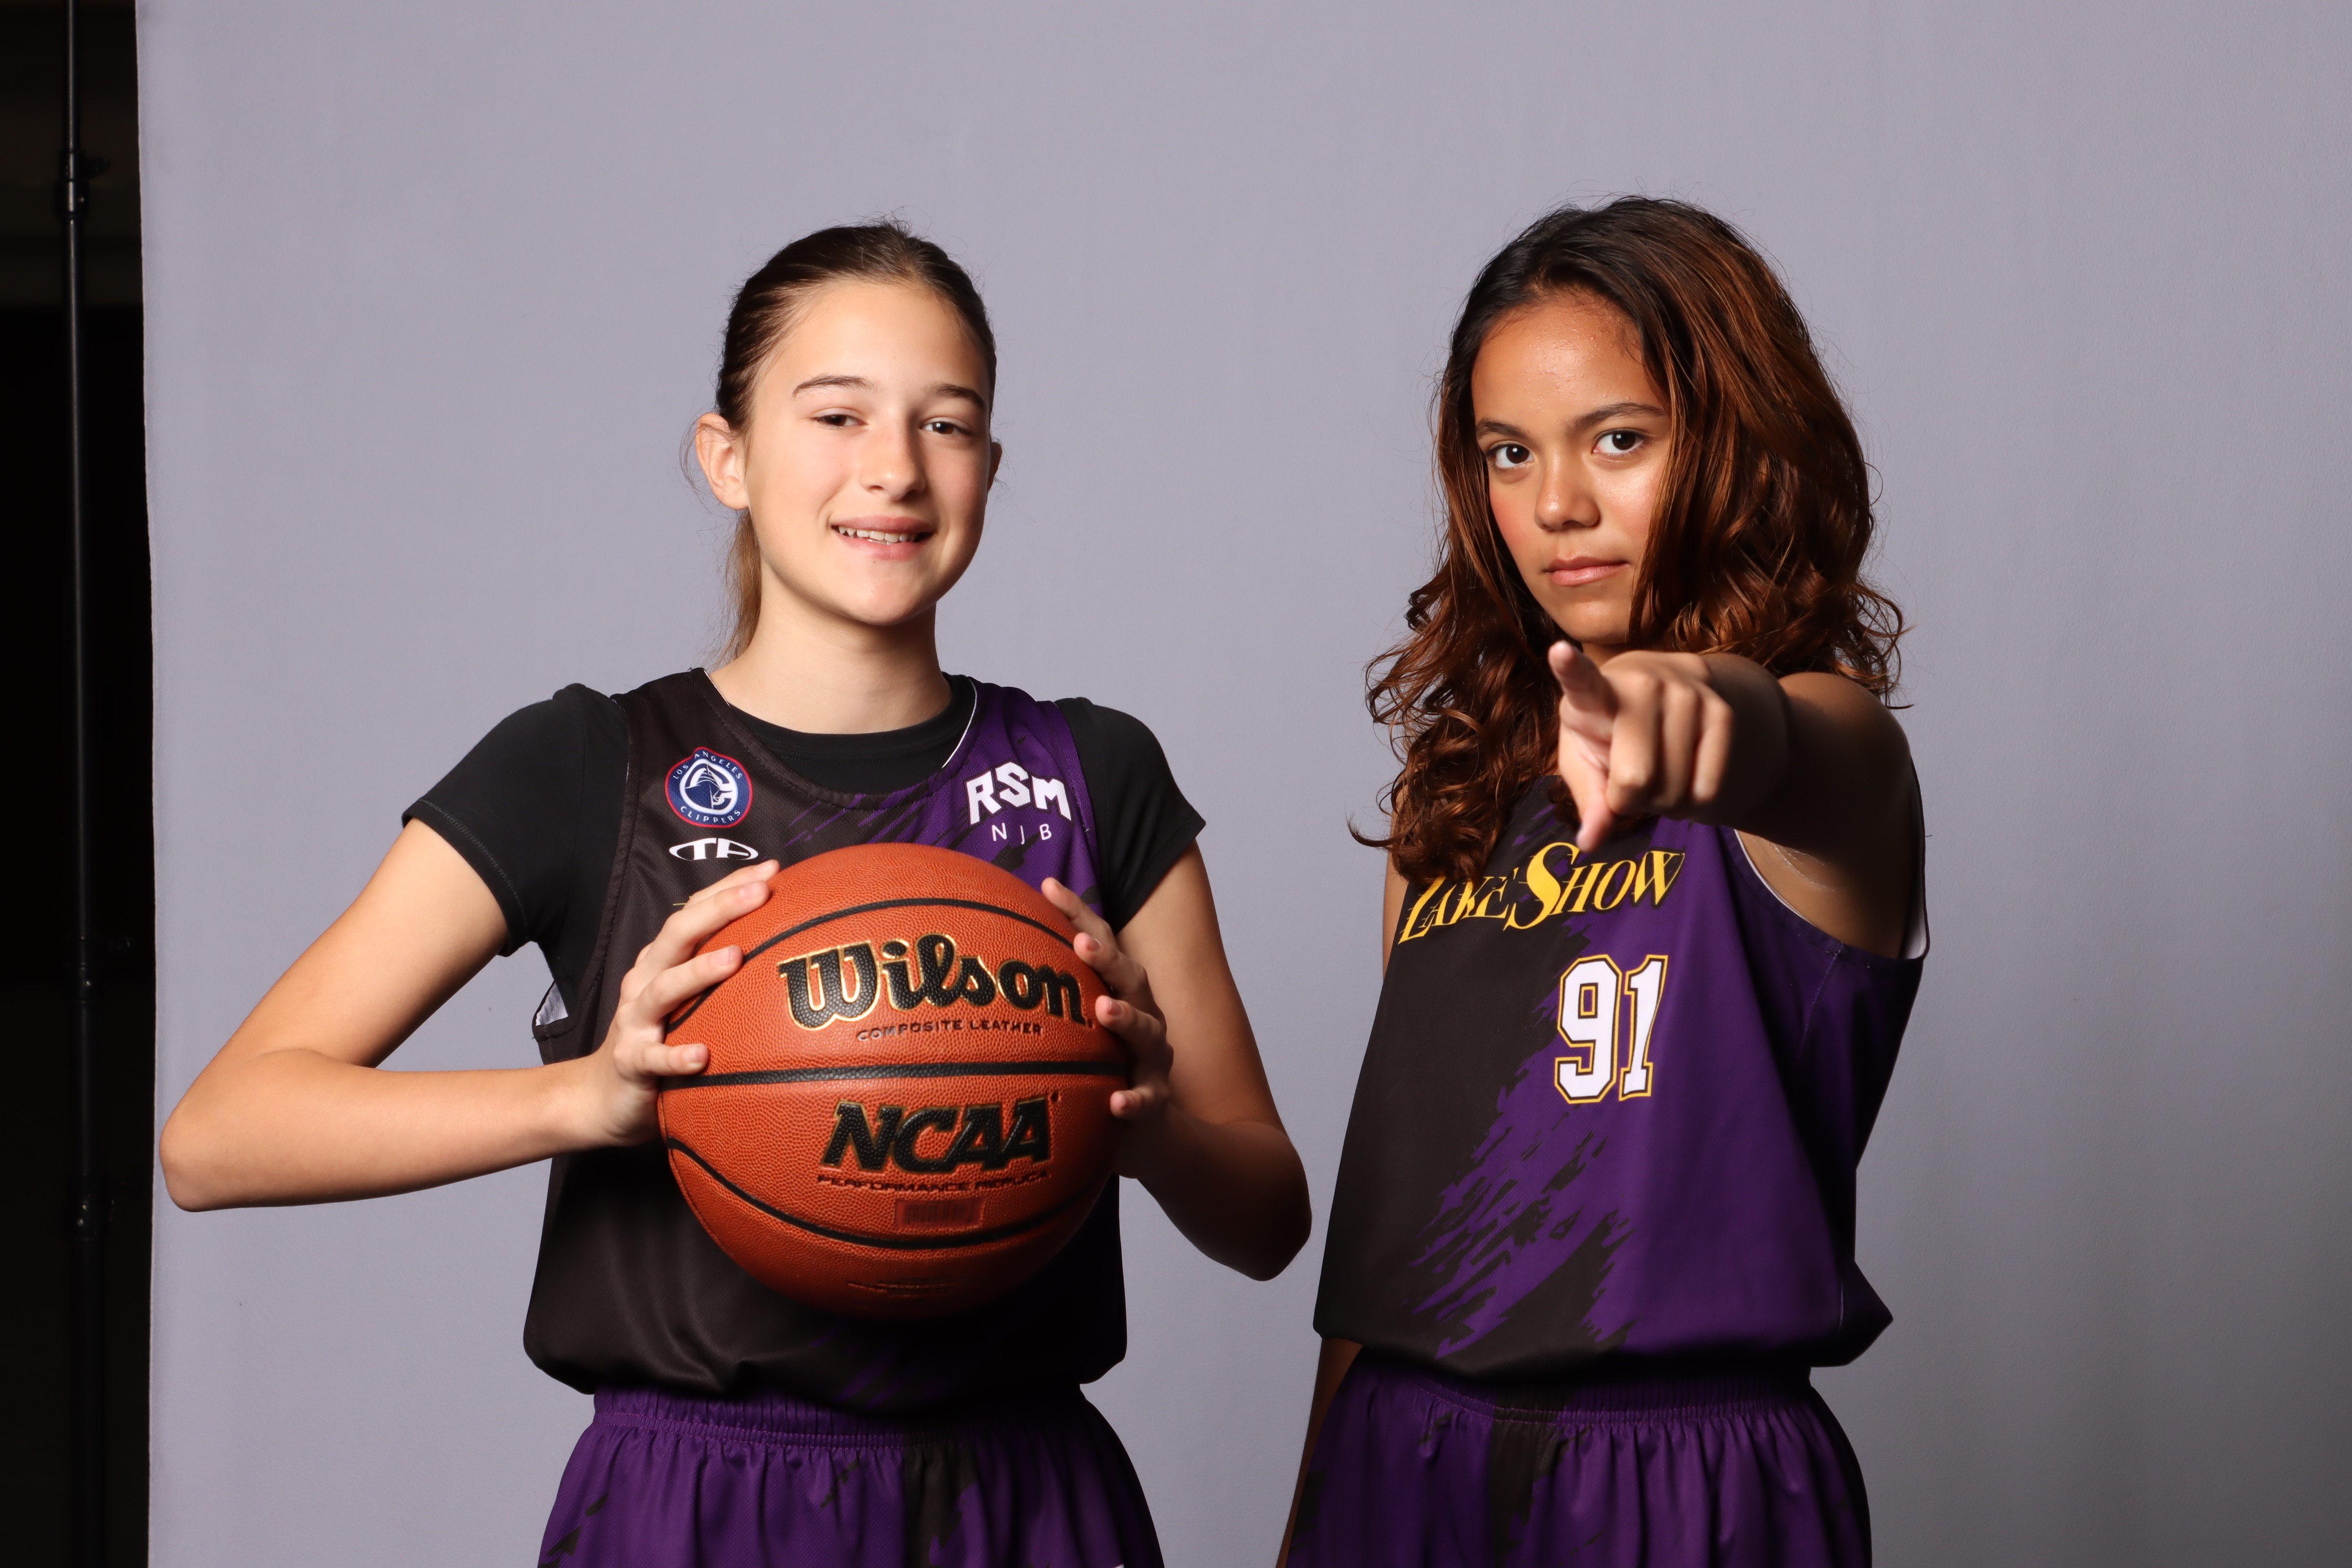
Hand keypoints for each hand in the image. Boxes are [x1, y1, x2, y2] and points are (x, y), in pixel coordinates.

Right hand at [573, 858, 776, 1145]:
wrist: (604, 1097)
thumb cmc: (661, 1038)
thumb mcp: (688, 999)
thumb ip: (721, 968)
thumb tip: (783, 944)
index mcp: (662, 960)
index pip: (693, 911)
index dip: (729, 887)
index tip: (773, 870)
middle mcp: (646, 981)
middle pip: (677, 935)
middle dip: (719, 909)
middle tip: (761, 893)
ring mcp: (635, 1021)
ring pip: (663, 989)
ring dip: (698, 971)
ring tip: (735, 957)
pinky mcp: (631, 1062)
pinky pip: (654, 1058)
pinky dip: (676, 1056)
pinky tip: (701, 1056)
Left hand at [1042, 877, 1174, 1177]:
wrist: (1150, 1133)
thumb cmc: (1101, 1067)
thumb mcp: (1075, 1030)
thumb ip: (1041, 1000)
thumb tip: (974, 965)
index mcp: (1119, 992)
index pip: (1101, 943)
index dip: (1077, 913)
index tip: (1048, 886)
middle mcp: (1142, 1015)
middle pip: (1130, 977)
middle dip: (1107, 959)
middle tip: (1081, 944)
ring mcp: (1152, 1057)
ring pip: (1148, 1031)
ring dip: (1127, 1019)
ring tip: (1104, 1011)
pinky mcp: (1156, 1098)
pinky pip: (1149, 1099)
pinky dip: (1136, 1099)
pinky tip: (1117, 1103)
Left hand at [1549, 641, 1736, 852]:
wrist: (1674, 698)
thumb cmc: (1610, 734)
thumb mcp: (1587, 760)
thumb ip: (1587, 799)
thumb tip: (1589, 844)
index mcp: (1595, 693)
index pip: (1583, 682)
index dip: (1571, 669)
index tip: (1559, 652)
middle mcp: (1644, 683)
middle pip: (1635, 779)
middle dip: (1629, 800)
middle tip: (1628, 781)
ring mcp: (1688, 694)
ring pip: (1674, 790)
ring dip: (1663, 802)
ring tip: (1657, 772)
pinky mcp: (1724, 712)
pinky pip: (1707, 790)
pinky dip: (1692, 803)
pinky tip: (1682, 779)